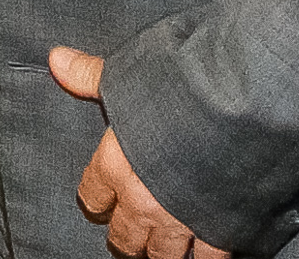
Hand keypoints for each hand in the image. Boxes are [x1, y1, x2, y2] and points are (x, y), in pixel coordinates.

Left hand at [51, 48, 229, 257]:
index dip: (96, 201)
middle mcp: (143, 200)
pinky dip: (206, 258)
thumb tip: (57, 60)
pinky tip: (205, 255)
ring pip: (162, 254)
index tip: (99, 205)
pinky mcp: (220, 230)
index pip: (92, 195)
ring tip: (161, 251)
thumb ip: (90, 76)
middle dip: (126, 237)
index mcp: (115, 165)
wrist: (240, 110)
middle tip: (129, 238)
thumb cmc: (182, 91)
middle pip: (124, 236)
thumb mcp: (128, 76)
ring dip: (160, 252)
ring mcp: (181, 220)